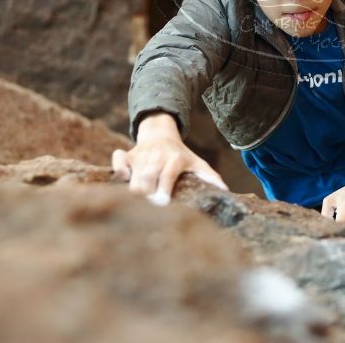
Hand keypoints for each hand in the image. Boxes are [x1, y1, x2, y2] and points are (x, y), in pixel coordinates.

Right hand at [110, 112, 228, 205]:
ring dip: (133, 189)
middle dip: (147, 194)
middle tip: (148, 209)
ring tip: (135, 205)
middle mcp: (157, 157)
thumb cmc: (181, 156)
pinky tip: (123, 180)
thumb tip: (226, 193)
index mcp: (175, 160)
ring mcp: (141, 155)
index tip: (163, 205)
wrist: (161, 134)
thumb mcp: (197, 163)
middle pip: (148, 178)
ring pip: (133, 173)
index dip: (164, 190)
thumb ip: (210, 177)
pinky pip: (118, 159)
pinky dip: (118, 168)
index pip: (168, 175)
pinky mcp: (128, 155)